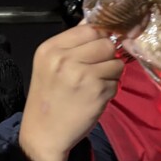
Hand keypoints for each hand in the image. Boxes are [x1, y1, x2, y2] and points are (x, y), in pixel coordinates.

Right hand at [19, 23, 123, 160]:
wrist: (44, 134)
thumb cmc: (49, 98)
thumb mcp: (50, 66)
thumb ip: (73, 46)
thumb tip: (101, 27)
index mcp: (50, 49)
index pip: (89, 29)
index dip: (98, 40)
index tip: (95, 52)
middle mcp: (65, 58)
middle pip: (106, 43)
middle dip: (107, 57)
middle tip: (95, 71)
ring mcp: (82, 74)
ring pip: (116, 62)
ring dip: (111, 74)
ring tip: (94, 86)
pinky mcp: (97, 91)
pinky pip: (117, 82)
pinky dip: (110, 90)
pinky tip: (94, 98)